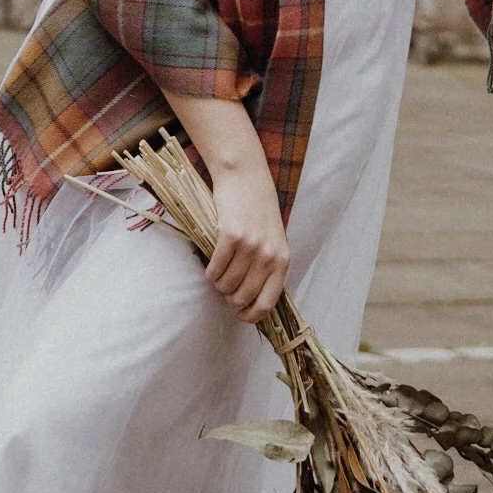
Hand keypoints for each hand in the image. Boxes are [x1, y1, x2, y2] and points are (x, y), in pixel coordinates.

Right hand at [205, 161, 291, 324]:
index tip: (240, 315)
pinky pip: (215, 269)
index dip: (252, 315)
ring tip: (218, 274)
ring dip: (218, 285)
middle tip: (226, 289)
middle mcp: (268, 255)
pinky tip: (211, 267)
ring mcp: (249, 246)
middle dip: (230, 298)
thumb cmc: (259, 209)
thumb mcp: (274, 239)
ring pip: (227, 285)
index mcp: (282, 259)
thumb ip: (268, 266)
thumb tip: (253, 299)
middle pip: (243, 297)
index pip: (268, 302)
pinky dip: (210, 273)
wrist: (246, 176)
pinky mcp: (230, 237)